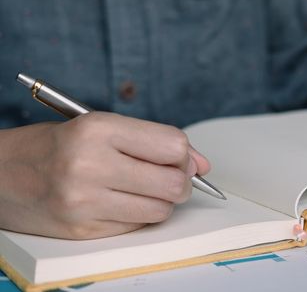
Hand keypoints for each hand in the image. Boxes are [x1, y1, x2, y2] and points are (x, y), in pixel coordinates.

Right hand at [0, 112, 209, 238]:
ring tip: (141, 189)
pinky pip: (137, 225)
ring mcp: (85, 201)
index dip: (185, 155)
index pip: (172, 145)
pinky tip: (120, 202)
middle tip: (168, 177)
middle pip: (173, 182)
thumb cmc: (56, 146)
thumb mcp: (101, 127)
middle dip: (181, 182)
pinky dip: (139, 215)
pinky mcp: (83, 229)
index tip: (181, 159)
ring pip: (161, 209)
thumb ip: (154, 142)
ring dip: (162, 201)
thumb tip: (202, 164)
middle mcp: (90, 164)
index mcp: (97, 128)